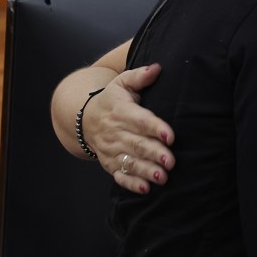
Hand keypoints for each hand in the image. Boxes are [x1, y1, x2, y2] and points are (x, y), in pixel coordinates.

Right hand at [86, 64, 174, 193]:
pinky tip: (146, 189)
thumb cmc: (112, 100)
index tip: (170, 135)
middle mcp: (115, 132)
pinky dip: (132, 183)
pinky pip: (120, 176)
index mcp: (121, 112)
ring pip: (129, 162)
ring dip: (146, 171)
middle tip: (171, 161)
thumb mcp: (121, 83)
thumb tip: (157, 68)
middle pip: (136, 144)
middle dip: (154, 153)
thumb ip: (139, 76)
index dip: (155, 128)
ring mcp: (111, 150)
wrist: (85, 118)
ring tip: (163, 177)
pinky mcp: (110, 164)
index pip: (140, 120)